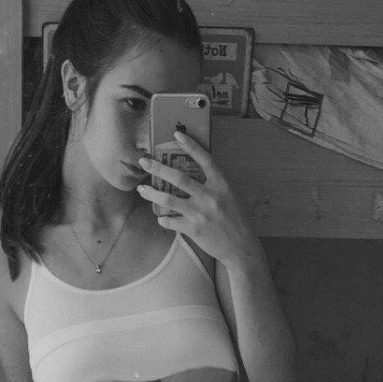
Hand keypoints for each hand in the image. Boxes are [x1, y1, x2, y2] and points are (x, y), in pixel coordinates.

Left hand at [136, 132, 260, 268]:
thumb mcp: (229, 196)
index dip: (191, 146)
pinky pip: (170, 221)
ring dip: (152, 194)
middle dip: (158, 168)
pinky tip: (162, 217)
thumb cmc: (235, 220)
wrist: (241, 247)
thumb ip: (212, 186)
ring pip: (169, 199)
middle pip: (179, 178)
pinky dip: (163, 218)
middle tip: (144, 162)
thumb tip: (189, 175)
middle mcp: (210, 197)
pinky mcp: (193, 229)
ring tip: (142, 190)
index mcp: (221, 185)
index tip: (176, 134)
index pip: (205, 159)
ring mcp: (200, 213)